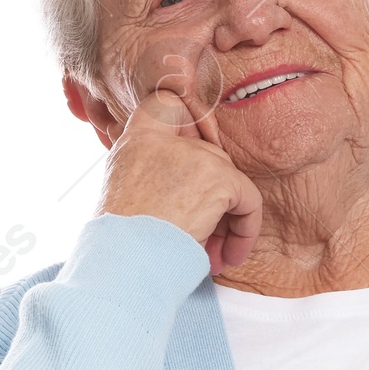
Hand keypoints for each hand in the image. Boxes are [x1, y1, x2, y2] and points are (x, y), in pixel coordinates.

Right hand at [99, 84, 261, 274]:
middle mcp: (164, 140)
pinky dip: (246, 231)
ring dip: (228, 222)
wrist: (122, 265)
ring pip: (231, 180)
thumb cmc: (119, 245)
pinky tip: (229, 258)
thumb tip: (187, 188)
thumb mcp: (124, 195)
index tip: (198, 152)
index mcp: (136, 141)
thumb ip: (152, 174)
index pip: (168, 104)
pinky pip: (249, 200)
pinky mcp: (219, 178)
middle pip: (210, 155)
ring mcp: (193, 155)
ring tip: (215, 257)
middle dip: (214, 198)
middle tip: (206, 238)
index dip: (191, 123)